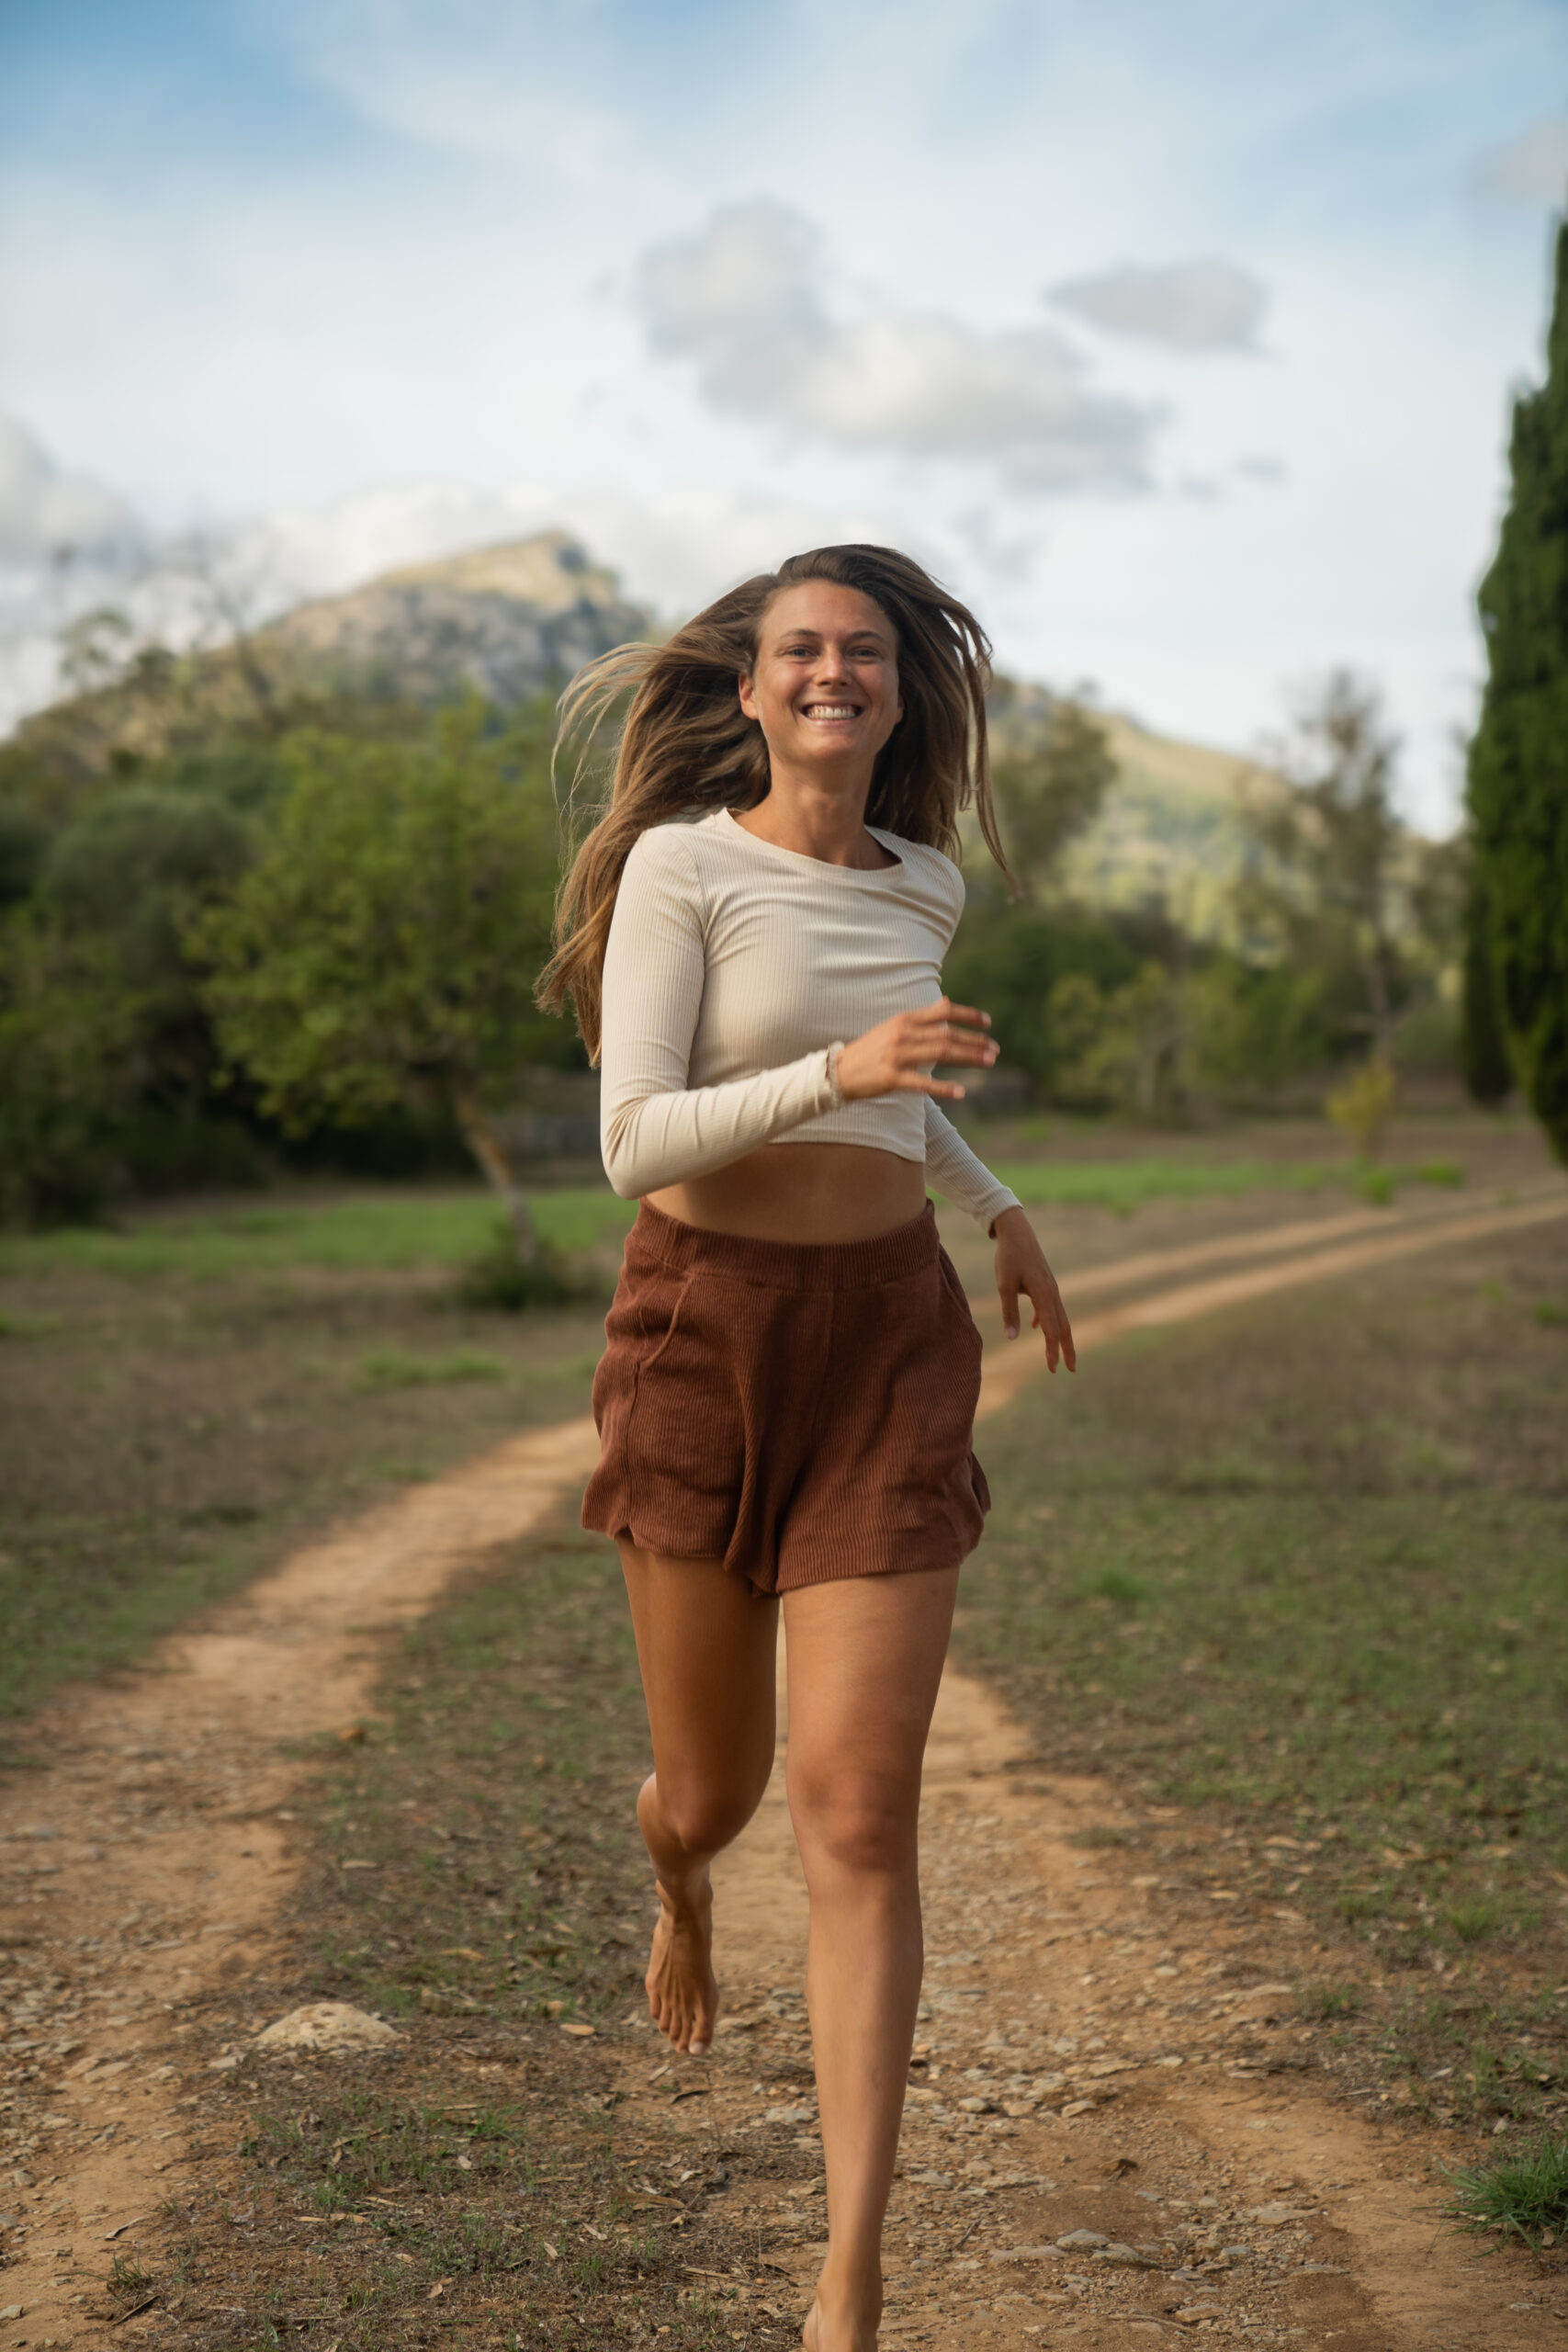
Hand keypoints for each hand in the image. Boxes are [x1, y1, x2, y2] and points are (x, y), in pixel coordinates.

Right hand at [834, 997, 996, 1103]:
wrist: (838, 1071)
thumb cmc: (870, 1050)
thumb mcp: (894, 1027)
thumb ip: (921, 1018)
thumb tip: (947, 1003)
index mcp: (905, 1020)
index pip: (943, 1012)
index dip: (968, 1016)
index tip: (988, 1023)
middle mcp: (903, 1034)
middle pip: (947, 1035)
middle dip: (974, 1042)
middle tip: (995, 1049)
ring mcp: (897, 1055)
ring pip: (940, 1054)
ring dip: (968, 1058)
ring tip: (988, 1062)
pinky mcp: (891, 1077)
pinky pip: (922, 1083)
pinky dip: (943, 1088)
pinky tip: (961, 1092)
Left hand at [993, 1205, 1074, 1373]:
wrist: (1016, 1231)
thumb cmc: (1009, 1257)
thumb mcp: (1004, 1285)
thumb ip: (1009, 1312)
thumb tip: (1013, 1338)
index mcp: (1044, 1295)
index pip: (1050, 1329)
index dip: (1052, 1350)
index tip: (1053, 1369)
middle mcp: (1052, 1293)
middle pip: (1063, 1326)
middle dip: (1067, 1349)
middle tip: (1070, 1369)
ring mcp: (1050, 1287)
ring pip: (1059, 1317)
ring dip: (1059, 1337)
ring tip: (1060, 1354)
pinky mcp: (1045, 1283)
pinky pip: (1049, 1306)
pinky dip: (1045, 1320)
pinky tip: (1036, 1326)